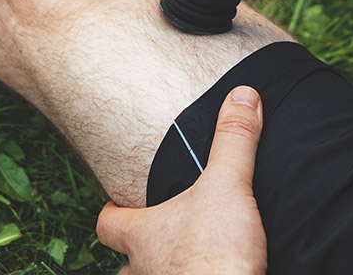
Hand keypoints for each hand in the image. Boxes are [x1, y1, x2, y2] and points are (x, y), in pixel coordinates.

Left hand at [97, 86, 266, 274]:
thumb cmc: (216, 254)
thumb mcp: (229, 186)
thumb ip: (234, 141)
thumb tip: (244, 94)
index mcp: (143, 235)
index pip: (108, 223)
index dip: (113, 212)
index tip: (121, 204)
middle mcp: (143, 271)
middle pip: (123, 266)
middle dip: (139, 256)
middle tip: (162, 242)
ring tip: (185, 265)